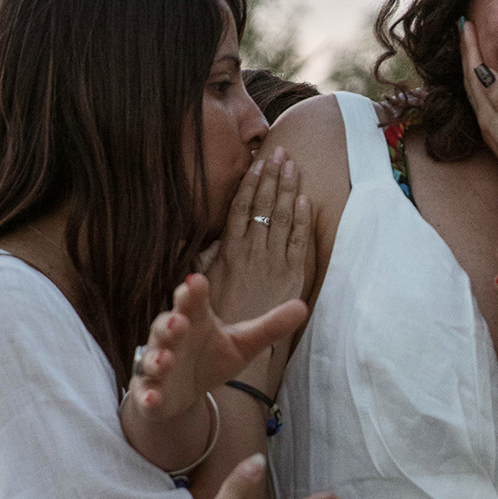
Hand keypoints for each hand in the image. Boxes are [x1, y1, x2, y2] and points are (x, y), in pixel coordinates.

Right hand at [128, 277, 307, 425]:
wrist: (183, 393)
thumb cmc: (211, 358)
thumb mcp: (243, 343)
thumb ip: (269, 327)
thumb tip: (303, 306)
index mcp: (194, 320)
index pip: (192, 302)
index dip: (193, 293)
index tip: (197, 283)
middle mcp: (172, 339)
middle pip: (166, 326)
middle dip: (171, 324)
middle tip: (179, 321)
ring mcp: (158, 365)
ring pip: (152, 358)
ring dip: (157, 358)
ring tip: (166, 360)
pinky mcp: (150, 392)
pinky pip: (145, 392)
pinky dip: (147, 395)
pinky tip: (151, 398)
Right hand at [203, 141, 314, 339]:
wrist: (235, 347)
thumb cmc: (215, 315)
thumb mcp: (203, 282)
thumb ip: (203, 255)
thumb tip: (192, 232)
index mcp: (229, 250)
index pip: (241, 206)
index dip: (251, 180)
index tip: (258, 160)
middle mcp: (251, 253)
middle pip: (263, 205)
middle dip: (272, 176)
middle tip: (280, 151)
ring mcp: (273, 263)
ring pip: (281, 218)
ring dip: (288, 189)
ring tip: (293, 165)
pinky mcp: (291, 277)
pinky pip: (299, 242)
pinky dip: (302, 219)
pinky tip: (305, 199)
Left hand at [459, 17, 497, 235]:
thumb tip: (483, 71)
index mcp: (489, 116)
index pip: (474, 74)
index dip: (471, 48)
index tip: (466, 24)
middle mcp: (486, 121)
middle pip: (471, 79)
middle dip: (468, 52)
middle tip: (464, 27)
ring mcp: (494, 128)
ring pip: (477, 89)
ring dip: (474, 65)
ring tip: (473, 45)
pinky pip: (488, 98)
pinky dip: (485, 80)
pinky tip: (490, 77)